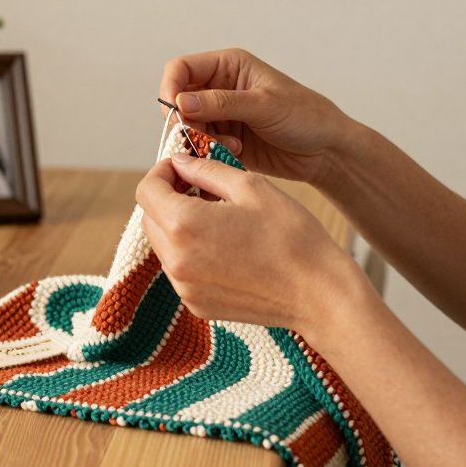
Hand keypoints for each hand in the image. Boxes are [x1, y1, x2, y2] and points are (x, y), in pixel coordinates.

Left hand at [135, 153, 367, 334]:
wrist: (319, 294)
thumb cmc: (291, 236)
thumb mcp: (251, 187)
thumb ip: (206, 170)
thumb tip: (179, 161)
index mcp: (185, 225)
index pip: (146, 190)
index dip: (161, 172)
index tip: (183, 168)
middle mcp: (176, 261)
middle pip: (150, 218)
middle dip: (168, 198)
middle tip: (200, 188)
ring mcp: (185, 288)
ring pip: (163, 245)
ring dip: (178, 226)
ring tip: (217, 217)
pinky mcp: (197, 305)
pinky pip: (180, 270)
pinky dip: (191, 252)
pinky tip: (225, 245)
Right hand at [160, 48, 349, 184]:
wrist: (325, 151)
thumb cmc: (305, 116)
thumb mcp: (264, 105)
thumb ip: (222, 102)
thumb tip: (182, 102)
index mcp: (229, 66)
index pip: (181, 69)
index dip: (171, 88)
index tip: (176, 113)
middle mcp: (219, 88)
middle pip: (179, 101)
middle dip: (187, 122)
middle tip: (204, 137)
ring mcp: (220, 115)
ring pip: (187, 127)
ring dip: (201, 140)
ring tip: (232, 147)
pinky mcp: (224, 140)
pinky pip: (200, 147)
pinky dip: (209, 153)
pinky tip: (235, 154)